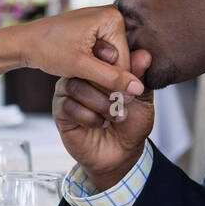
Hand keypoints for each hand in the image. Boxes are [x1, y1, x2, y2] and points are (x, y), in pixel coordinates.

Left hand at [24, 6, 143, 98]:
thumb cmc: (48, 49)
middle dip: (105, 75)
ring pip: (111, 58)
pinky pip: (102, 53)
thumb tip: (138, 89)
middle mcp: (112, 15)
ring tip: (79, 75)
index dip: (115, 82)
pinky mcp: (95, 29)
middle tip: (86, 84)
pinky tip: (79, 69)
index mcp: (113, 17)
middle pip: (120, 58)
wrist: (25, 42)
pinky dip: (93, 65)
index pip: (126, 60)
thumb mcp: (81, 66)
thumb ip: (111, 78)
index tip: (109, 100)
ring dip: (98, 72)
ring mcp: (103, 21)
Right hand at [53, 47, 153, 189]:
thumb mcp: (141, 98)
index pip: (96, 52)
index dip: (107, 57)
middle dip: (108, 85)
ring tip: (116, 115)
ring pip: (75, 87)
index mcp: (98, 70)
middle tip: (125, 100)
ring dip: (100, 103)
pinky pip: (68, 106)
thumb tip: (144, 54)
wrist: (122, 153)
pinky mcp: (60, 113)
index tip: (121, 69)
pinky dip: (89, 117)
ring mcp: (67, 95)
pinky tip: (102, 124)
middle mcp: (79, 78)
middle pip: (84, 68)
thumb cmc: (131, 123)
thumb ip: (139, 77)